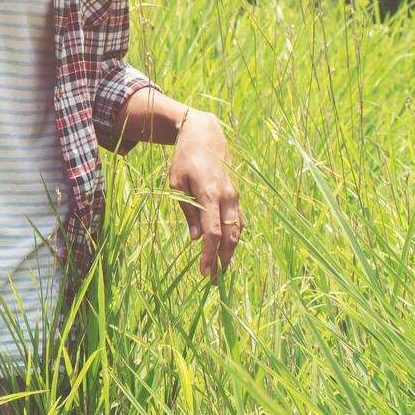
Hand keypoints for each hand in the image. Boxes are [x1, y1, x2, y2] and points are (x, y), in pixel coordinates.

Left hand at [166, 109, 243, 279]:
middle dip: (223, 259)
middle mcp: (227, 196)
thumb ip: (188, 211)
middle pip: (229, 235)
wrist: (205, 134)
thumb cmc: (185, 158)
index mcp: (210, 194)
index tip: (204, 272)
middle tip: (215, 281)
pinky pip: (238, 220)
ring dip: (231, 251)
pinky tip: (228, 250)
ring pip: (238, 229)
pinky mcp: (236, 194)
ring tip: (222, 270)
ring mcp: (235, 195)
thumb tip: (195, 238)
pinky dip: (234, 236)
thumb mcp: (176, 183)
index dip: (208, 254)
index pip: (212, 232)